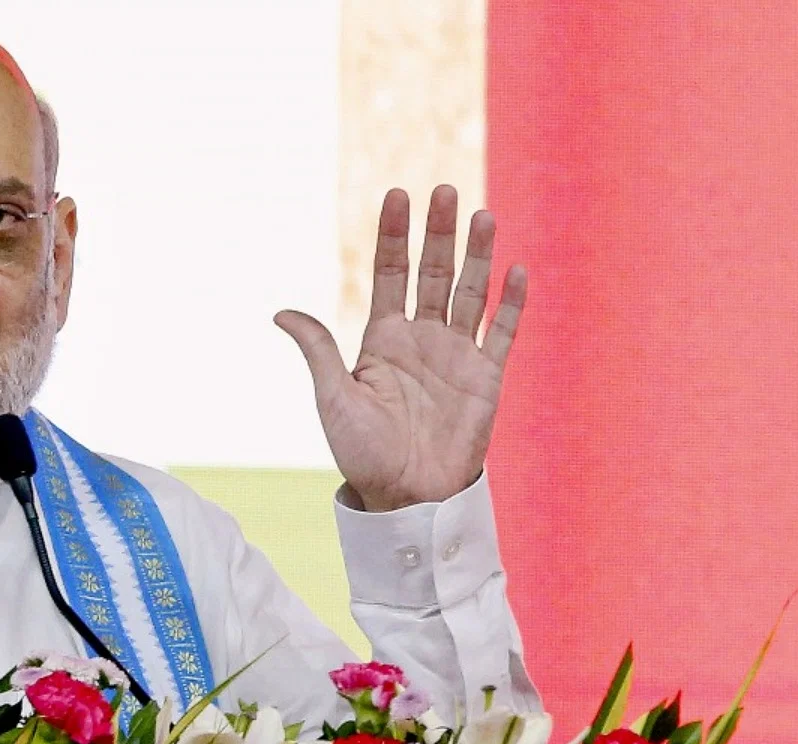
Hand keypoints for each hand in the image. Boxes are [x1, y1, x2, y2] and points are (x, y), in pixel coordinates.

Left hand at [276, 185, 525, 510]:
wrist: (407, 497)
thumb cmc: (363, 453)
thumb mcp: (333, 398)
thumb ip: (319, 350)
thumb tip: (281, 313)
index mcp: (382, 339)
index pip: (390, 274)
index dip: (393, 237)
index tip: (396, 196)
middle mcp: (421, 339)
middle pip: (433, 273)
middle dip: (437, 233)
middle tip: (442, 191)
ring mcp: (456, 355)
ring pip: (471, 292)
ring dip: (478, 255)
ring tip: (482, 215)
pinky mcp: (486, 378)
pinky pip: (501, 332)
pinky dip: (511, 303)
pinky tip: (516, 270)